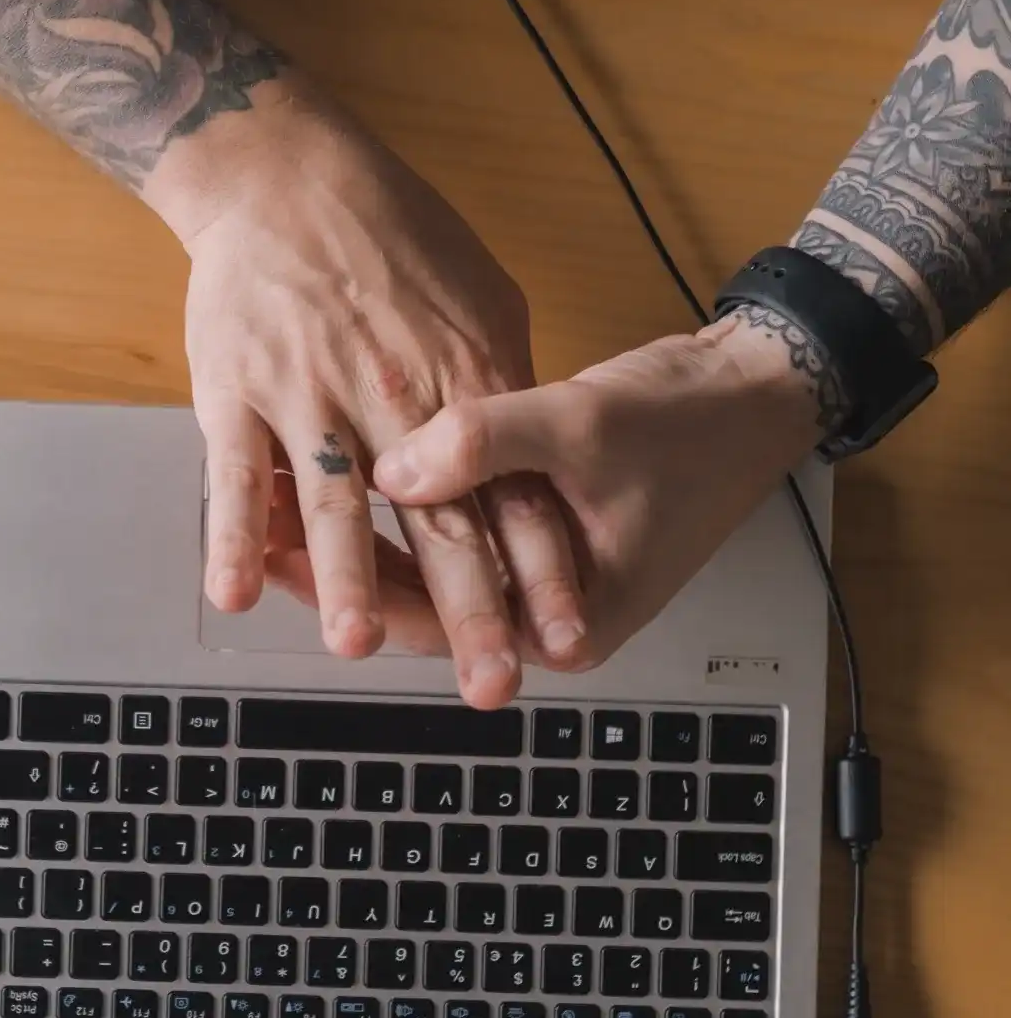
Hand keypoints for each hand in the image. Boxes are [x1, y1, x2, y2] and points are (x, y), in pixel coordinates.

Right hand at [141, 82, 587, 702]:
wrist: (287, 175)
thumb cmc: (391, 232)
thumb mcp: (485, 299)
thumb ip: (505, 389)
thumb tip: (526, 465)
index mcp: (464, 380)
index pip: (513, 496)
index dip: (541, 574)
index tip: (565, 638)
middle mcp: (396, 397)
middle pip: (440, 521)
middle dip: (470, 609)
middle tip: (488, 682)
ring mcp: (313, 394)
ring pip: (335, 503)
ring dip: (348, 580)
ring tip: (359, 645)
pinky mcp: (240, 389)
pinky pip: (237, 475)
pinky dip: (233, 535)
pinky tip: (234, 592)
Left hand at [301, 312, 832, 674]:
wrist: (754, 397)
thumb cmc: (688, 425)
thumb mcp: (583, 429)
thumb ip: (486, 447)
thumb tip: (391, 470)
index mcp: (561, 619)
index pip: (425, 621)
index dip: (346, 585)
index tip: (283, 549)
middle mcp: (541, 611)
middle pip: (412, 601)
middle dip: (337, 566)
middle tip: (264, 528)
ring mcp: (534, 572)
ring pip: (425, 566)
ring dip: (362, 536)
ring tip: (288, 498)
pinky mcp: (530, 530)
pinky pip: (449, 530)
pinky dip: (403, 505)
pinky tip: (351, 472)